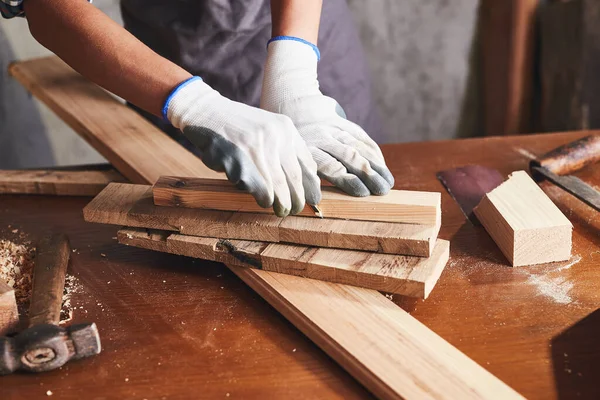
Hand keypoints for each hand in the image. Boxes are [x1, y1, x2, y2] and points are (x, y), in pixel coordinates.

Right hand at [164, 77, 320, 216]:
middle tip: (296, 209)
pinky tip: (263, 200)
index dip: (311, 184)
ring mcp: (256, 146)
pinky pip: (257, 186)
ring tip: (281, 210)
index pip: (306, 162)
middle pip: (293, 177)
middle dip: (297, 198)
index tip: (314, 199)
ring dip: (281, 202)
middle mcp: (274, 135)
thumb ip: (284, 149)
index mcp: (285, 128)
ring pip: (277, 185)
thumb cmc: (238, 126)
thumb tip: (304, 181)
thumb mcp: (268, 129)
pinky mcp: (237, 158)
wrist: (205, 111)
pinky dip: (262, 197)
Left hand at [260, 38, 393, 196]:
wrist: (289, 99)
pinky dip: (373, 151)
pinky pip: (360, 136)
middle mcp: (320, 137)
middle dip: (368, 175)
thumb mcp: (286, 155)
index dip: (348, 180)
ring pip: (358, 146)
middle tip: (382, 190)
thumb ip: (301, 174)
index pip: (330, 167)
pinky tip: (382, 165)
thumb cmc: (285, 142)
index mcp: (304, 149)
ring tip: (388, 182)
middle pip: (349, 156)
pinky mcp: (342, 120)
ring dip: (376, 165)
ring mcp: (332, 127)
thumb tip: (314, 202)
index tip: (363, 193)